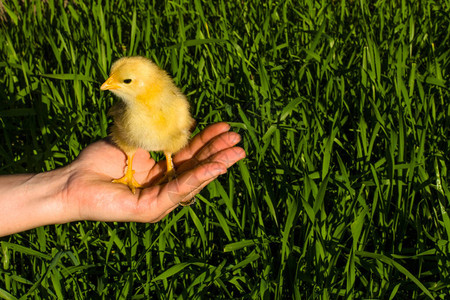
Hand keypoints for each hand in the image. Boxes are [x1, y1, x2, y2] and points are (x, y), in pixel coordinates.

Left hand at [63, 122, 245, 222]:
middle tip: (239, 140)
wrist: (73, 180)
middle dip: (218, 153)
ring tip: (237, 152)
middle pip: (196, 168)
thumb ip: (158, 137)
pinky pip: (179, 190)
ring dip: (216, 165)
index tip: (225, 127)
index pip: (189, 156)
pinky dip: (199, 177)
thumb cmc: (99, 160)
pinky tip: (216, 165)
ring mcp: (160, 200)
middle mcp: (164, 186)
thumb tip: (184, 122)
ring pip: (193, 180)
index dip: (207, 141)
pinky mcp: (151, 209)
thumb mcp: (134, 141)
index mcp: (160, 171)